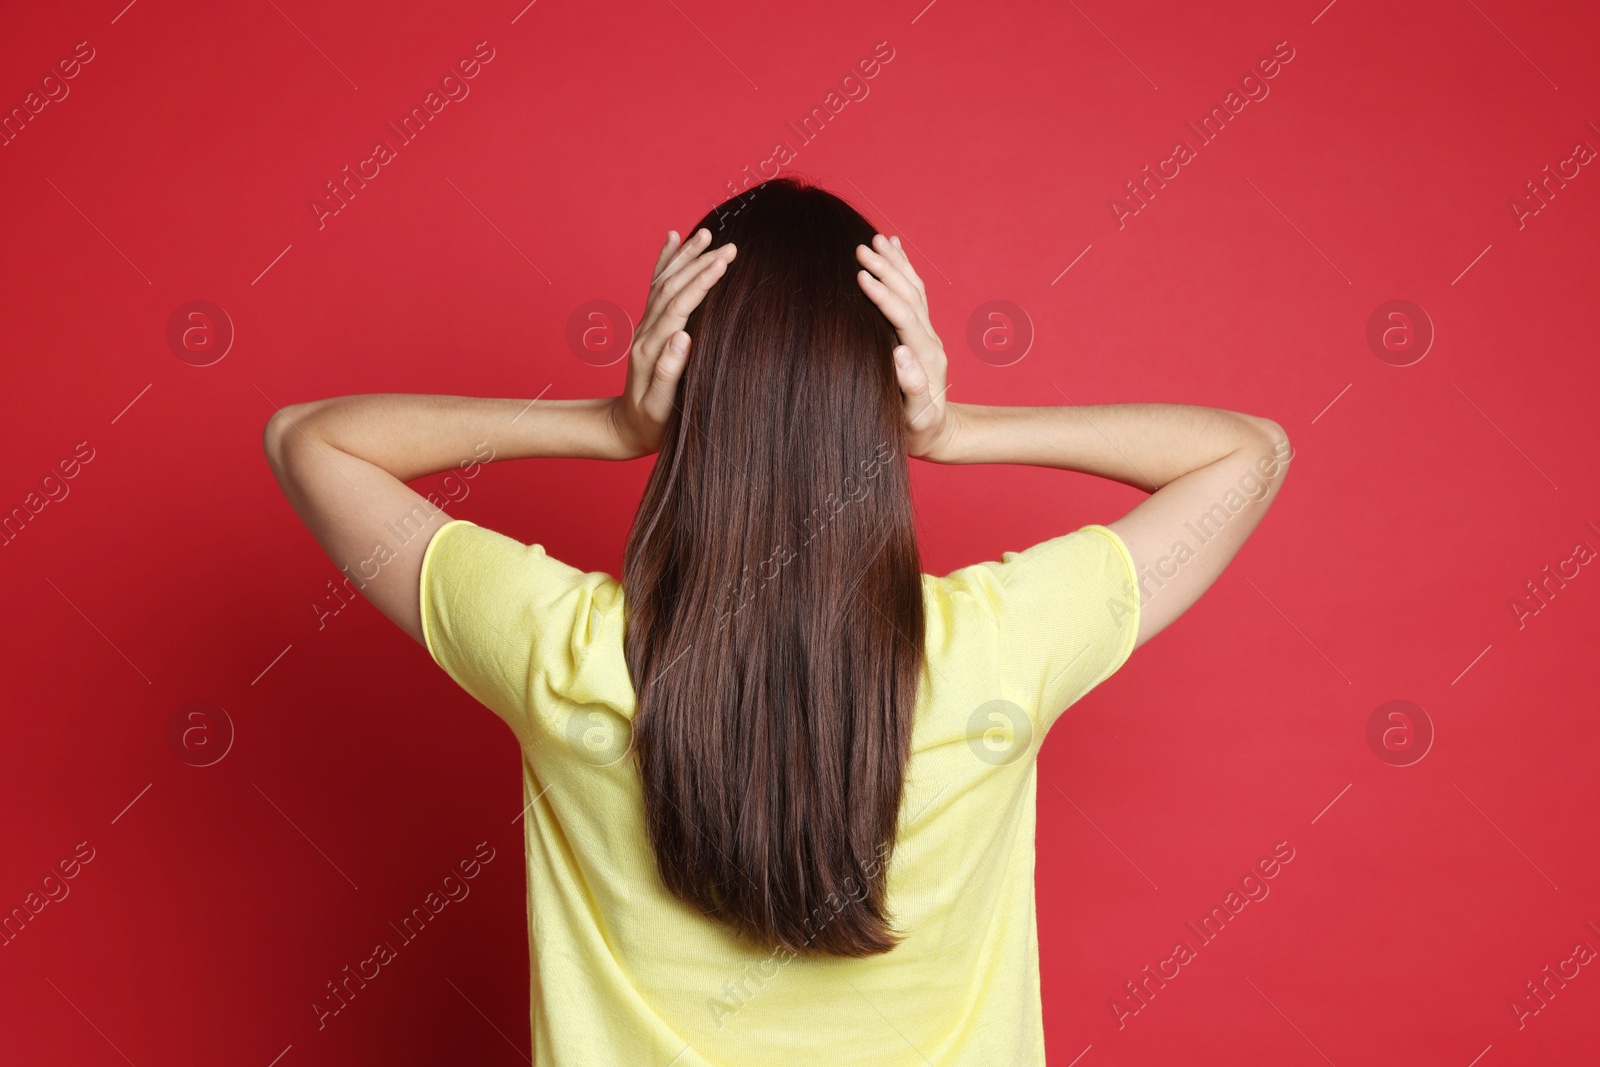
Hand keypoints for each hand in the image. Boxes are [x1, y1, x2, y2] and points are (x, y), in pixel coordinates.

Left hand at [608, 227, 736, 456]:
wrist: (625, 427)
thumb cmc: (651, 423)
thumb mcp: (661, 406)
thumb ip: (669, 373)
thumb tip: (682, 336)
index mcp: (653, 348)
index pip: (679, 306)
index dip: (702, 282)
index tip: (724, 262)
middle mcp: (646, 331)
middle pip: (672, 286)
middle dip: (701, 263)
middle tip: (731, 246)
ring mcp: (646, 326)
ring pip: (664, 281)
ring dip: (686, 256)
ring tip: (706, 233)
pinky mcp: (650, 326)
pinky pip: (656, 286)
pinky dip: (665, 260)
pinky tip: (673, 240)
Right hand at [854, 233, 955, 460]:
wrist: (939, 433)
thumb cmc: (921, 430)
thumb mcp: (916, 416)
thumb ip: (912, 387)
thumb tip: (901, 354)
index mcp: (925, 356)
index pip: (903, 317)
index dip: (882, 296)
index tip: (859, 276)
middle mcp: (929, 340)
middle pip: (909, 295)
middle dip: (886, 269)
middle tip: (860, 247)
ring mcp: (927, 334)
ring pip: (913, 289)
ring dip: (896, 263)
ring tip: (878, 239)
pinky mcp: (921, 334)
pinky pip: (915, 295)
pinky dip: (904, 271)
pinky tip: (895, 252)